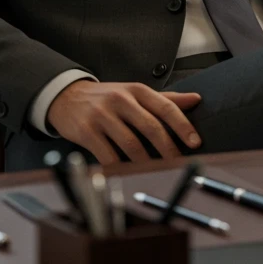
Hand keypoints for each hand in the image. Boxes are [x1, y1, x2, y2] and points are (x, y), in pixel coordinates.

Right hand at [47, 80, 202, 165]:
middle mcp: (120, 99)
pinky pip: (109, 156)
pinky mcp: (86, 131)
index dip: (182, 125)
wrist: (66, 96)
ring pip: (131, 144)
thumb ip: (164, 99)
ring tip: (155, 172)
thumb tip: (196, 99)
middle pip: (151, 127)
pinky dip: (121, 168)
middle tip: (178, 164)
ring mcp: (102, 115)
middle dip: (168, 149)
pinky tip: (128, 173)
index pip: (165, 107)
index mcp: (136, 90)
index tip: (194, 142)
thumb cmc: (106, 98)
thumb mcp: (134, 92)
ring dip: (146, 163)